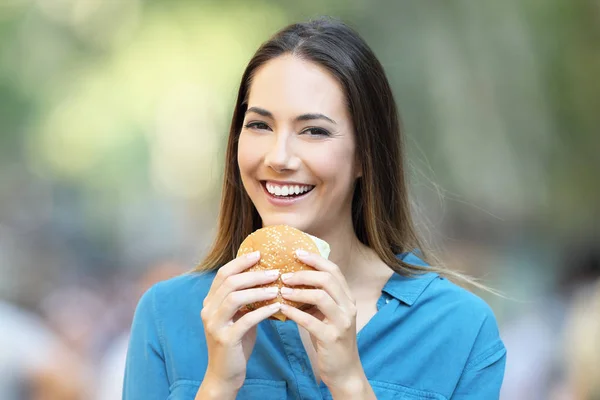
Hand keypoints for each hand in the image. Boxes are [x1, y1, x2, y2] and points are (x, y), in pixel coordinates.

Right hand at [200, 252, 281, 391]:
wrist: (225, 374)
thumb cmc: (236, 342)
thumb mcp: (239, 316)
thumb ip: (247, 299)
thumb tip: (268, 278)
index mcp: (210, 302)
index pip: (223, 274)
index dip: (240, 262)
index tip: (259, 254)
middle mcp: (208, 310)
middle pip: (229, 282)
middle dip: (253, 274)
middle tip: (275, 272)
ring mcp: (215, 325)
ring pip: (235, 298)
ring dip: (258, 290)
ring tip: (277, 287)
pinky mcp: (225, 339)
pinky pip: (246, 320)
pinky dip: (262, 311)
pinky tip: (277, 306)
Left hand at [278, 250, 366, 391]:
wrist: (344, 371)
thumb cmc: (330, 340)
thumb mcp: (326, 315)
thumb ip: (316, 298)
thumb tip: (291, 280)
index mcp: (347, 298)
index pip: (334, 270)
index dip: (316, 259)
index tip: (297, 252)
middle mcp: (348, 307)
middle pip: (329, 279)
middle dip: (304, 273)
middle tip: (284, 274)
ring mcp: (342, 323)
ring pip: (322, 297)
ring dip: (299, 291)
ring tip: (282, 290)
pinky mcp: (332, 339)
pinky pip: (311, 321)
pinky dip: (294, 313)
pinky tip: (282, 309)